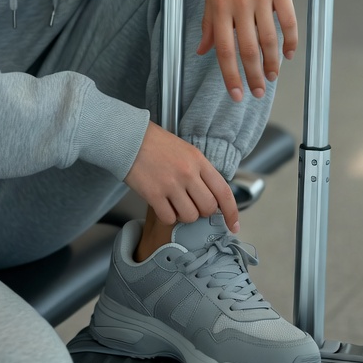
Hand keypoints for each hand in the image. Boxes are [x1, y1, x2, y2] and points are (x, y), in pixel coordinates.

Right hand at [125, 121, 239, 232]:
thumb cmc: (156, 143)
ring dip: (184, 214)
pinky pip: (169, 218)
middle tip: (191, 204)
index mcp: (199, 161)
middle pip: (208, 208)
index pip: (223, 191)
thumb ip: (200, 171)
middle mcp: (188, 173)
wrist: (129, 137)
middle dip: (202, 211)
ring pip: (190, 216)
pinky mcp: (153, 194)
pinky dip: (167, 216)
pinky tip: (162, 204)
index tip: (233, 225)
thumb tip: (212, 195)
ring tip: (174, 202)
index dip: (232, 212)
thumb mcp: (186, 150)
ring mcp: (171, 184)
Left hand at [197, 0, 296, 101]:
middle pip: (248, 50)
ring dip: (272, 63)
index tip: (236, 94)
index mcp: (218, 7)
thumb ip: (208, 23)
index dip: (230, 75)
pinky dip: (290, 41)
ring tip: (272, 76)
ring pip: (269, 39)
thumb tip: (202, 51)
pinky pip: (288, 21)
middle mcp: (238, 4)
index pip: (223, 50)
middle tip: (258, 92)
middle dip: (254, 76)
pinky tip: (288, 54)